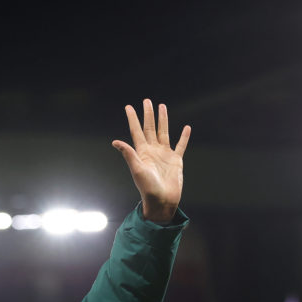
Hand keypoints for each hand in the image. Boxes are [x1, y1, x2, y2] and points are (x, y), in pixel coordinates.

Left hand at [112, 99, 190, 222]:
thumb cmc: (147, 188)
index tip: (129, 107)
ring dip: (163, 120)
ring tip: (162, 107)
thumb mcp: (137, 169)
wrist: (162, 201)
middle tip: (147, 100)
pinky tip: (187, 128)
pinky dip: (184, 137)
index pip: (136, 131)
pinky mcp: (176, 160)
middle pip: (150, 128)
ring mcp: (164, 155)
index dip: (133, 119)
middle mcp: (153, 151)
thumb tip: (115, 142)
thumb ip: (129, 154)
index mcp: (142, 152)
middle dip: (148, 114)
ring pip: (164, 132)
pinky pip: (181, 145)